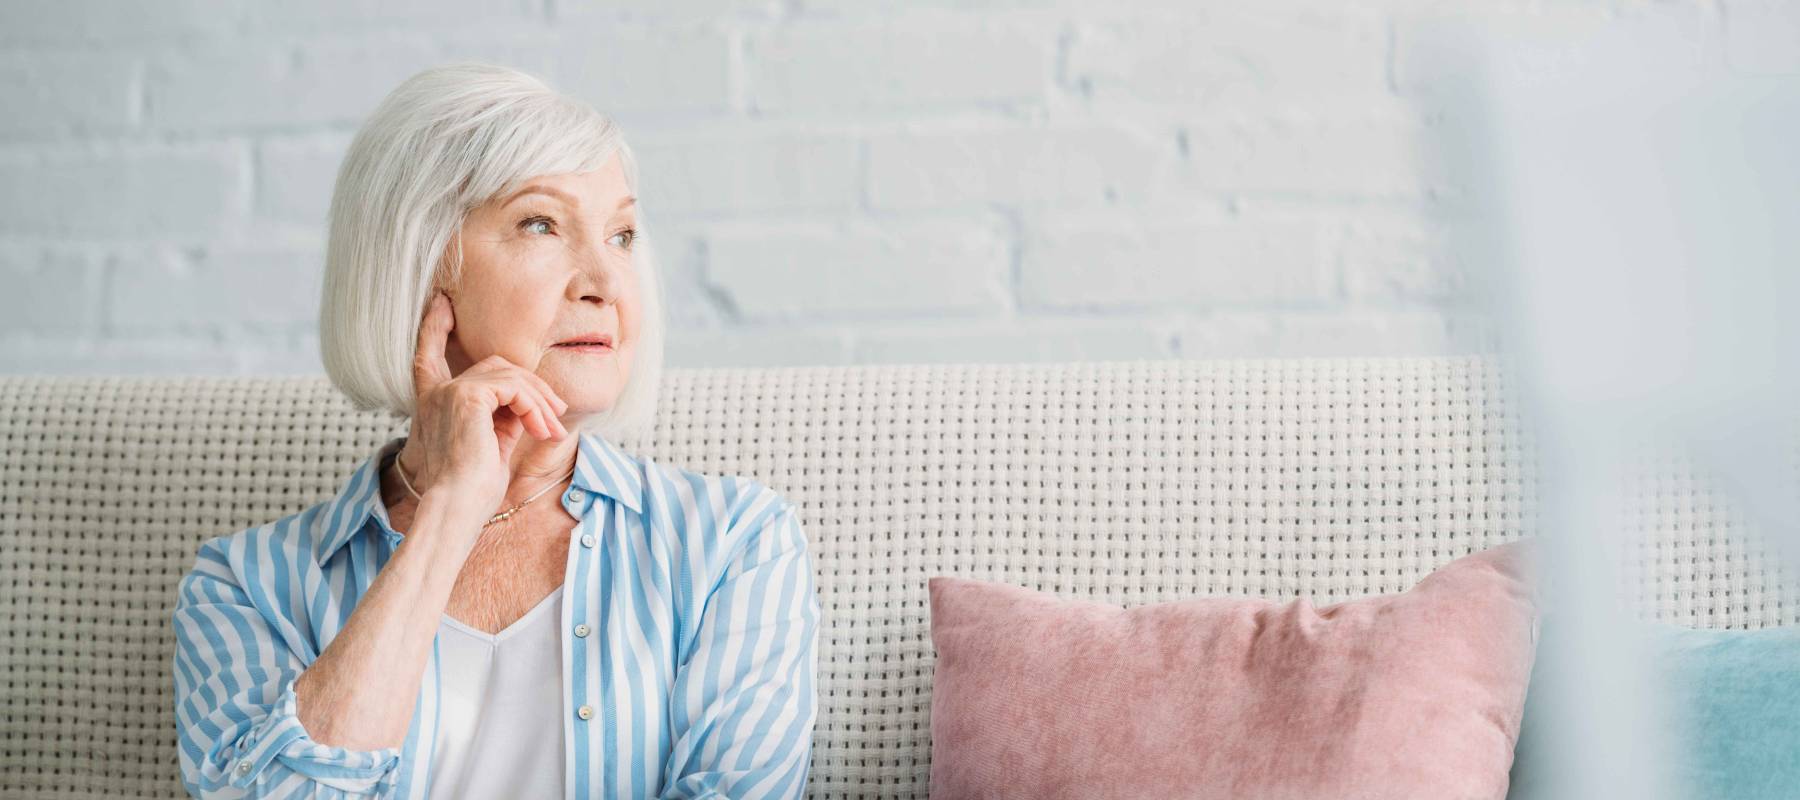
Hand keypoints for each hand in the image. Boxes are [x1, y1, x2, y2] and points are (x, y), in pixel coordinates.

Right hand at [395, 290, 569, 523]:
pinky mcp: (467, 396)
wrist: (457, 509)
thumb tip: (529, 401)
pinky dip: (534, 406)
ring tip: (552, 430)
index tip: (441, 301)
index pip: (429, 354)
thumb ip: (503, 416)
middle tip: (556, 414)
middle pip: (496, 365)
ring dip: (539, 401)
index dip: (435, 326)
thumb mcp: (491, 444)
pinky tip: (542, 430)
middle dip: (532, 386)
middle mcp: (436, 392)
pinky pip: (514, 387)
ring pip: (509, 375)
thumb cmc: (473, 489)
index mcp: (434, 401)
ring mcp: (450, 391)